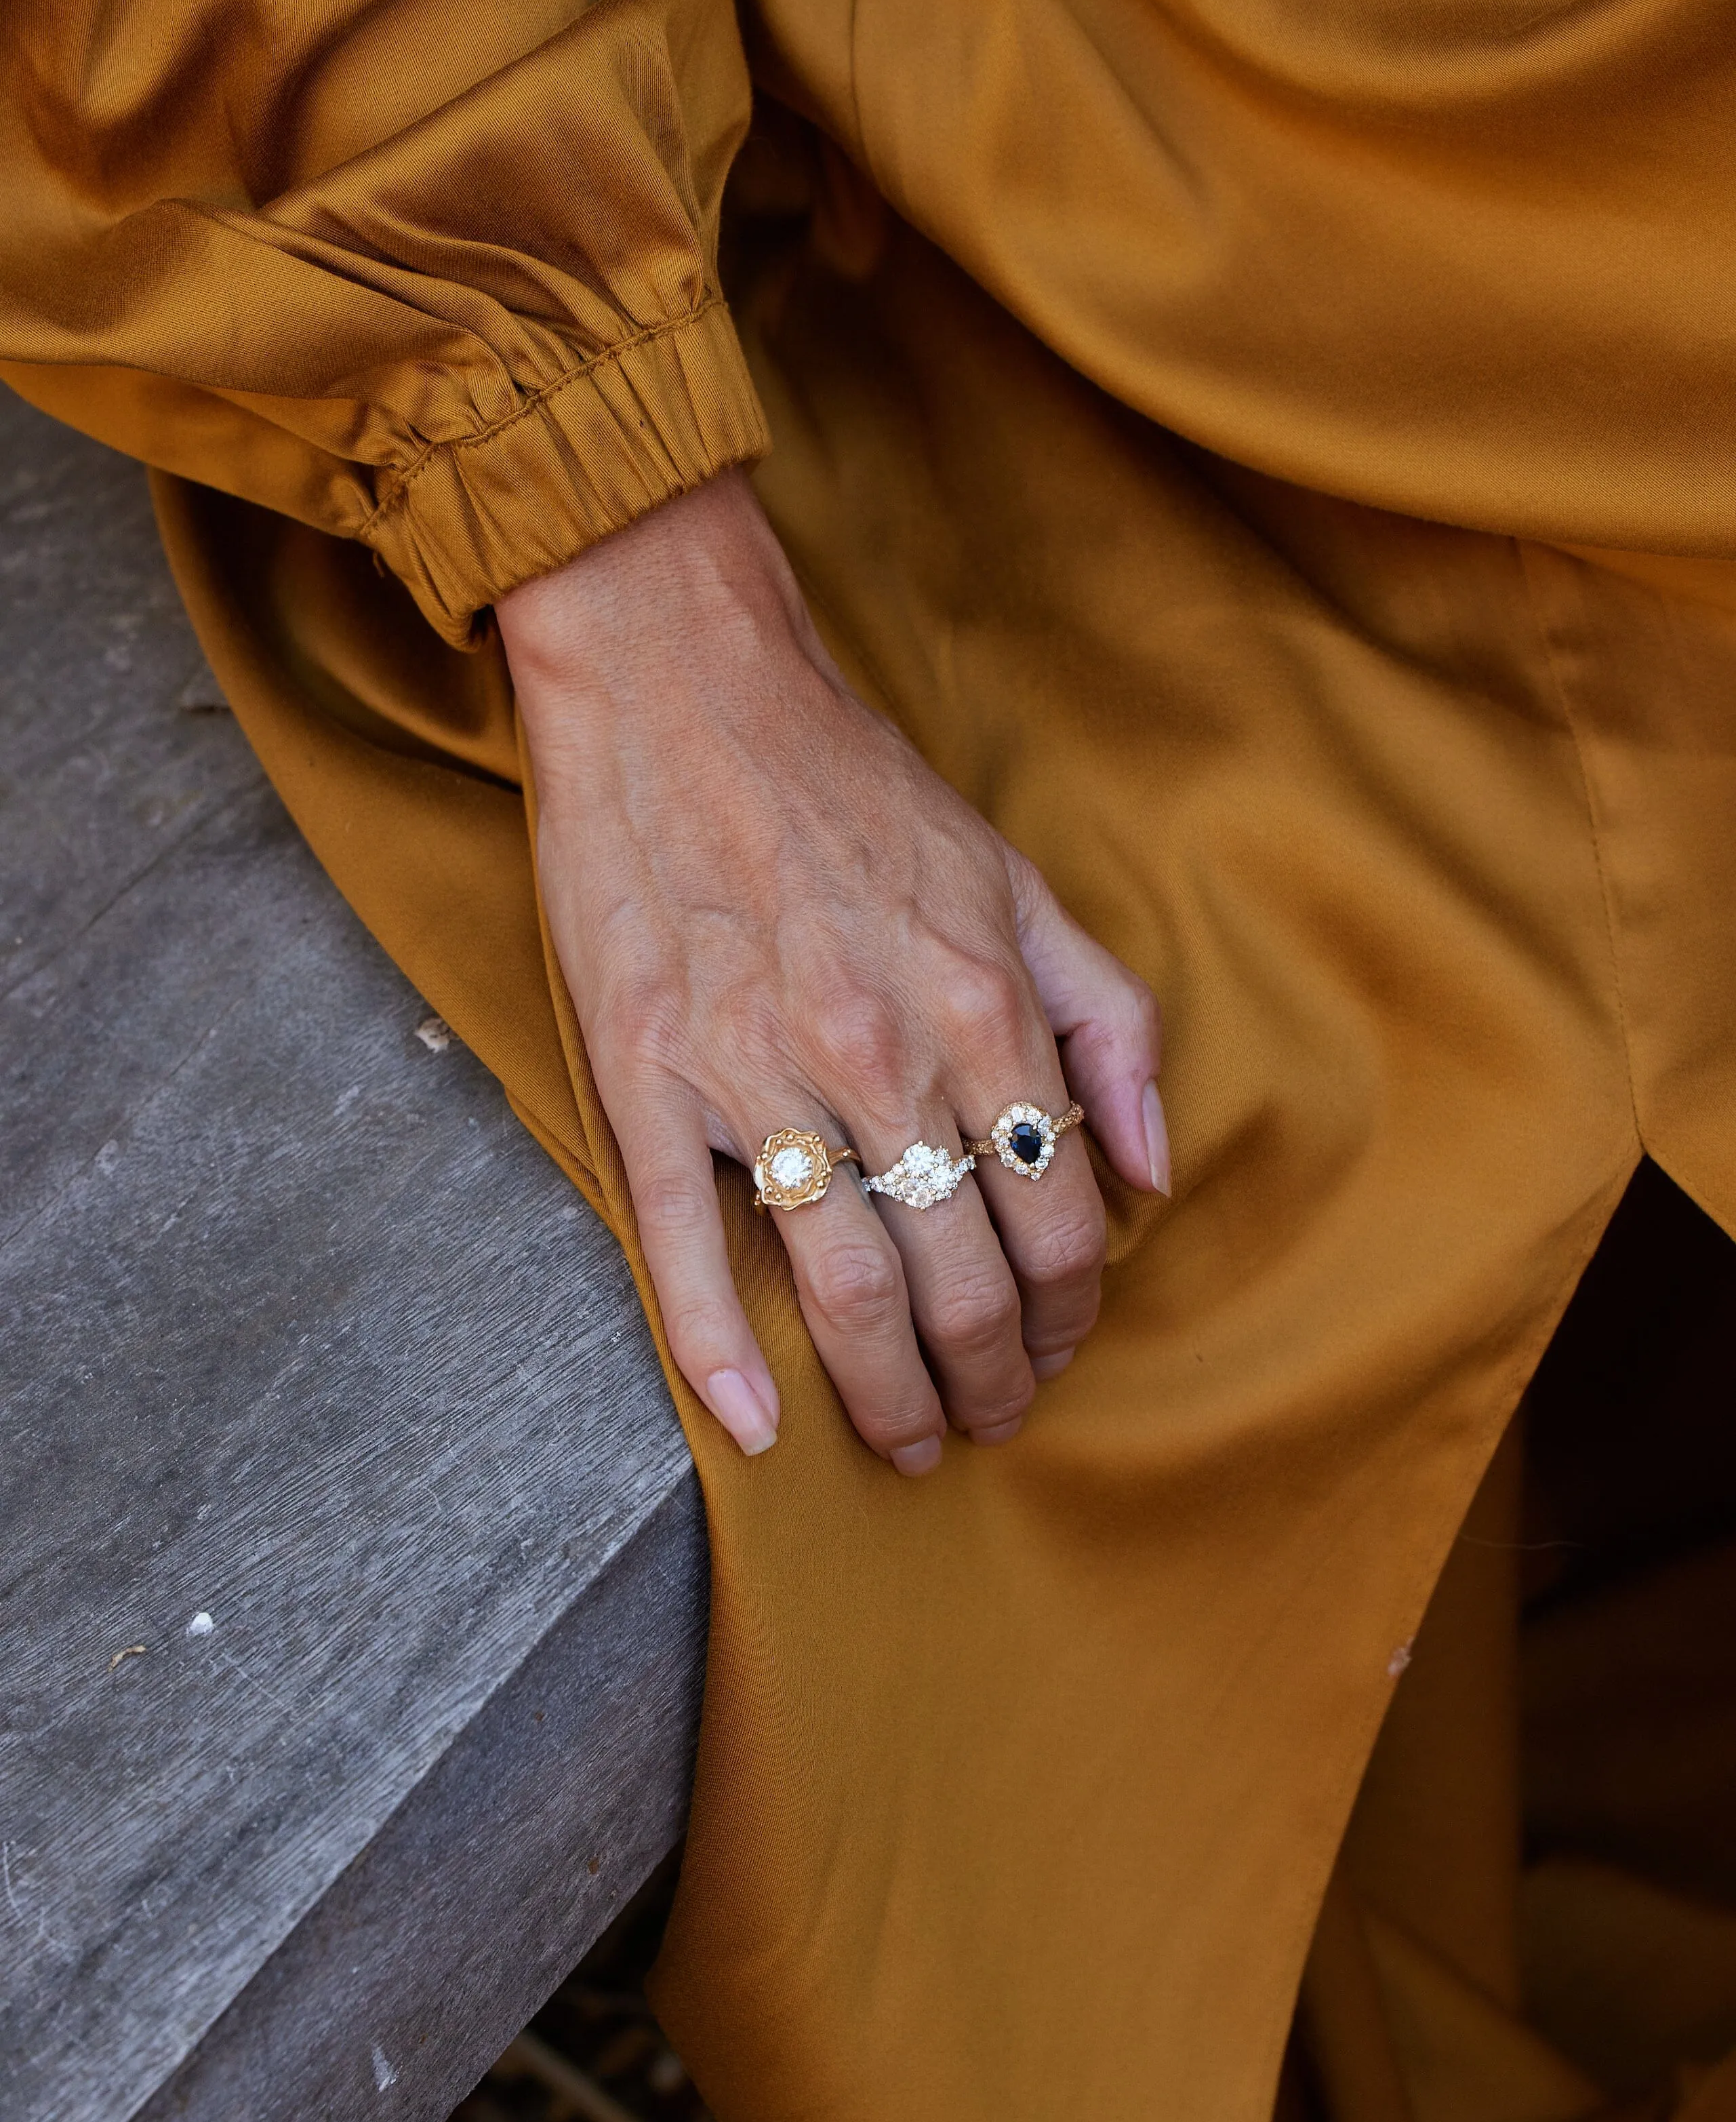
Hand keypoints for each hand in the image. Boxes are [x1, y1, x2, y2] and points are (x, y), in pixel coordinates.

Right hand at [498, 470, 1168, 1471]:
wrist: (682, 682)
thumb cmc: (850, 783)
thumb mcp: (1015, 879)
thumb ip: (1108, 1018)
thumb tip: (1152, 1163)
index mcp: (980, 1007)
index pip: (1061, 1222)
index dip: (1071, 1315)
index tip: (1057, 1351)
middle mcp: (882, 1054)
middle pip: (963, 1284)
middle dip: (990, 1381)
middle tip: (987, 1423)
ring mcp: (758, 1073)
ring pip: (847, 1289)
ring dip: (889, 1396)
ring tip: (908, 1440)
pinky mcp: (649, 1076)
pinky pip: (686, 1243)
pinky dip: (718, 1349)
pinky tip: (750, 1423)